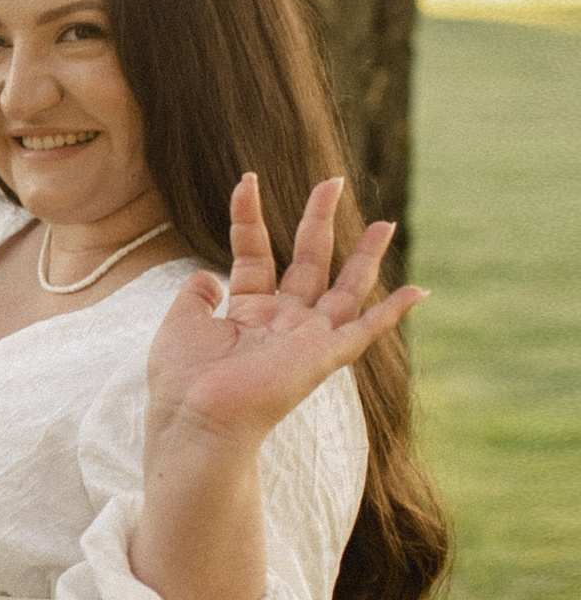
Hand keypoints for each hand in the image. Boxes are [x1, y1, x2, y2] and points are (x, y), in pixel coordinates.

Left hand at [143, 175, 423, 457]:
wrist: (195, 420)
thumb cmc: (182, 381)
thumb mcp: (181, 324)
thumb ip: (195, 297)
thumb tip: (206, 276)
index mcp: (247, 314)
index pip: (254, 252)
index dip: (249, 216)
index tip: (247, 180)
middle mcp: (281, 324)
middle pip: (308, 261)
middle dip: (319, 220)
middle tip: (331, 181)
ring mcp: (305, 339)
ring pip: (346, 288)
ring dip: (366, 255)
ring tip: (387, 222)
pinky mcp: (324, 356)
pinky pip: (367, 330)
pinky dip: (393, 311)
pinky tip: (419, 290)